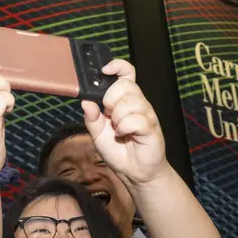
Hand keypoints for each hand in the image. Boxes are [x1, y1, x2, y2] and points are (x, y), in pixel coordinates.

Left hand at [82, 59, 169, 184]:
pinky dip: (125, 128)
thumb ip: (92, 118)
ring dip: (117, 118)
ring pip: (129, 102)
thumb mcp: (97, 134)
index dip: (118, 66)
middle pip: (125, 85)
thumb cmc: (118, 151)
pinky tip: (124, 135)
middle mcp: (137, 103)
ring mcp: (146, 113)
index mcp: (124, 100)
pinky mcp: (151, 126)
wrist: (134, 171)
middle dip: (111, 100)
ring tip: (118, 130)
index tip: (105, 70)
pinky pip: (135, 119)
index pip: (127, 73)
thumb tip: (85, 102)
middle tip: (109, 116)